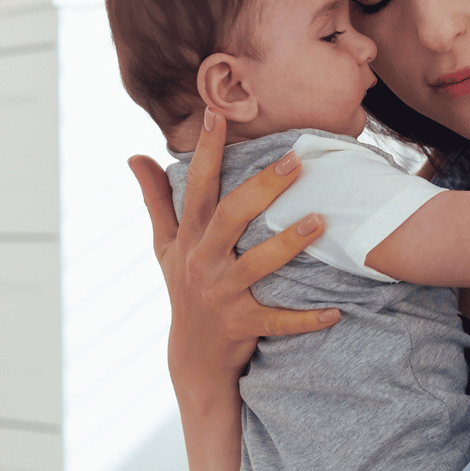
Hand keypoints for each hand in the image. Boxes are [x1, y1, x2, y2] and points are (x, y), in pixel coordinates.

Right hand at [129, 110, 342, 402]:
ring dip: (288, 244)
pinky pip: (277, 320)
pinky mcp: (243, 325)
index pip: (196, 186)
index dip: (204, 150)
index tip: (216, 113)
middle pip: (230, 217)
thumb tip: (134, 155)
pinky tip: (335, 311)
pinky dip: (306, 319)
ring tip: (320, 221)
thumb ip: (155, 199)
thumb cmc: (184, 288)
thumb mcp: (164, 245)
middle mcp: (203, 261)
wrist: (192, 357)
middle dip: (262, 187)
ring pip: (256, 265)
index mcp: (189, 237)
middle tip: (294, 160)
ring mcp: (222, 294)